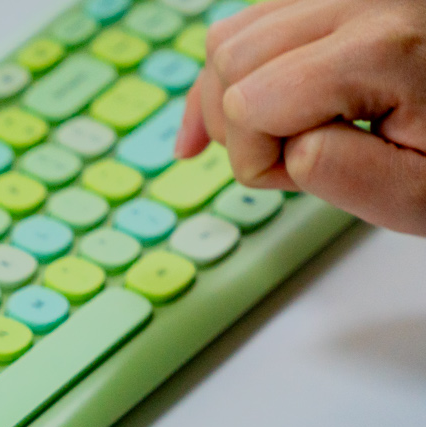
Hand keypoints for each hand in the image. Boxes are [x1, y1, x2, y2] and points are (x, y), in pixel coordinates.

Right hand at [175, 0, 425, 232]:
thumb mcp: (415, 194)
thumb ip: (340, 173)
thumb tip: (284, 145)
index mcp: (383, 50)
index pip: (248, 106)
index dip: (261, 160)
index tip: (304, 175)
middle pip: (232, 60)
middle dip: (242, 126)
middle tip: (293, 154)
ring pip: (229, 38)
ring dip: (234, 96)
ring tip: (279, 128)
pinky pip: (251, 22)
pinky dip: (240, 69)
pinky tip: (258, 104)